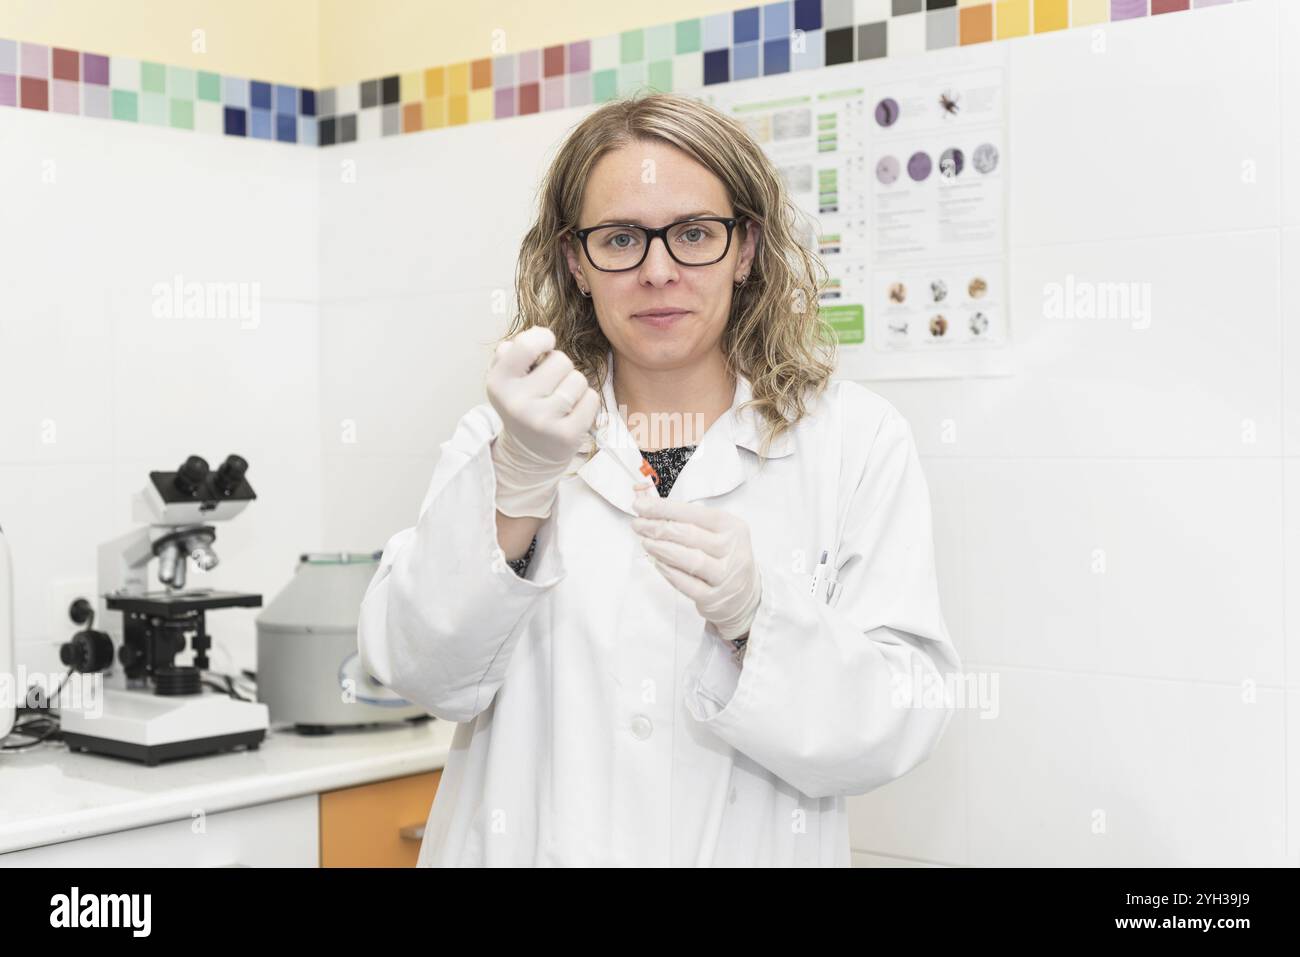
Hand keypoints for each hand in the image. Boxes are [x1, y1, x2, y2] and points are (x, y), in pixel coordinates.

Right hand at [486, 327, 599, 517]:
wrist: (528, 453)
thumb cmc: (522, 403)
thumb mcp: (505, 377)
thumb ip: (514, 349)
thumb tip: (538, 334)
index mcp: (498, 383)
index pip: (527, 344)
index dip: (543, 338)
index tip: (546, 345)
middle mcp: (517, 403)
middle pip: (561, 360)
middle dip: (561, 367)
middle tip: (551, 384)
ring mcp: (542, 421)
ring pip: (578, 379)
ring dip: (575, 385)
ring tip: (561, 399)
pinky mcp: (566, 435)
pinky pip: (591, 399)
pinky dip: (587, 401)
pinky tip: (572, 412)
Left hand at [631, 497, 760, 640]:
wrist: (744, 595)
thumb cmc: (724, 557)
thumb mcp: (717, 533)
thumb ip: (688, 521)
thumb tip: (651, 507)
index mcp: (732, 527)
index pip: (695, 513)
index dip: (665, 509)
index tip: (641, 506)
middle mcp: (732, 550)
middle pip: (689, 535)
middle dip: (658, 527)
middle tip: (638, 524)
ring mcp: (725, 576)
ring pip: (689, 559)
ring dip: (662, 549)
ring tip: (645, 542)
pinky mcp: (714, 598)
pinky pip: (687, 584)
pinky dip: (669, 572)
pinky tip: (657, 563)